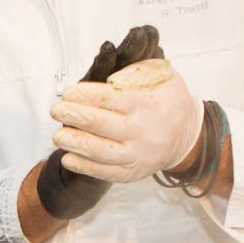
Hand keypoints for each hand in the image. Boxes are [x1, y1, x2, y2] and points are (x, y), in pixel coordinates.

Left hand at [49, 58, 202, 182]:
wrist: (187, 136)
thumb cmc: (167, 100)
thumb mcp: (162, 75)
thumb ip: (137, 70)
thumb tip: (111, 76)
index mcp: (147, 103)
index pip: (110, 98)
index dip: (85, 95)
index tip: (68, 93)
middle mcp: (142, 130)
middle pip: (101, 124)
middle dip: (74, 116)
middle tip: (56, 110)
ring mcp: (138, 154)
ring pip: (101, 151)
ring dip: (75, 143)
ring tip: (58, 135)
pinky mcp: (133, 172)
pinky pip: (106, 172)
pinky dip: (84, 167)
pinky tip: (68, 158)